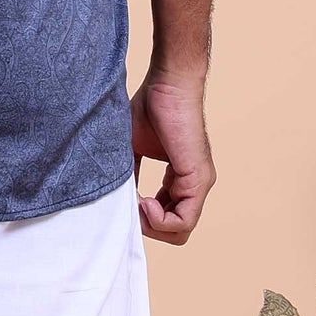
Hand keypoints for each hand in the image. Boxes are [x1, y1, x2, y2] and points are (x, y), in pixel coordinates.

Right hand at [130, 70, 215, 244]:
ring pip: (180, 231)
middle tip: (128, 207)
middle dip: (146, 226)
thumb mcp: (133, 150)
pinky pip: (183, 221)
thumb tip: (115, 201)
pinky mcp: (198, 180)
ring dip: (151, 225)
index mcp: (181, 179)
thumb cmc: (150, 108)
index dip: (143, 218)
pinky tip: (143, 201)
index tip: (124, 202)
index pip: (167, 217)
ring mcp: (200, 184)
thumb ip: (129, 177)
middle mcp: (194, 185)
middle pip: (174, 231)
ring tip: (135, 203)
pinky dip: (158, 220)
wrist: (168, 84)